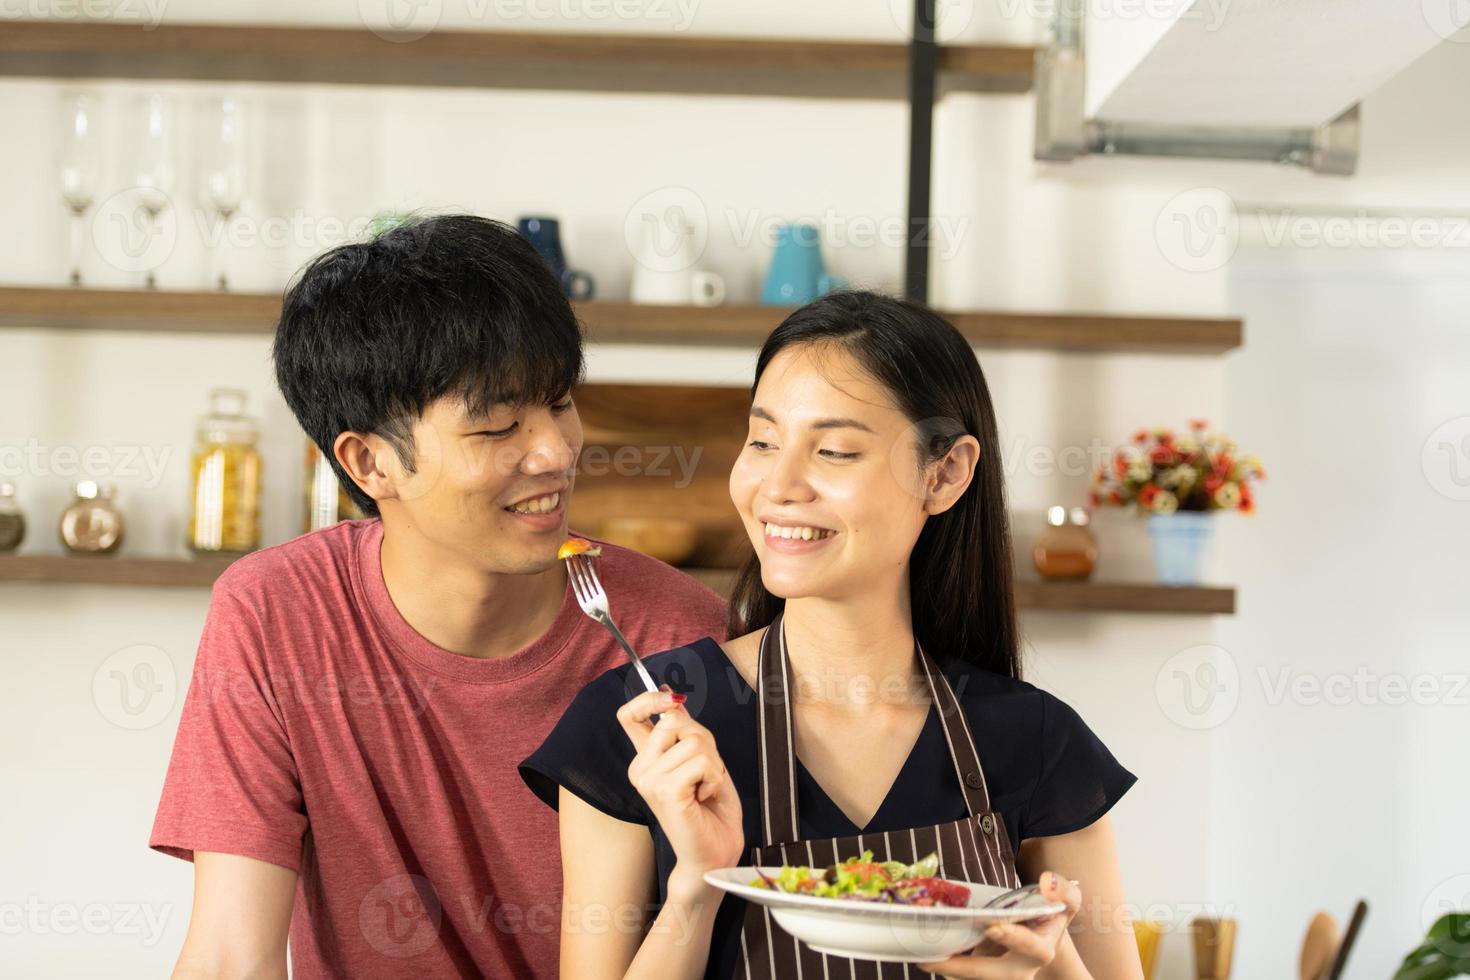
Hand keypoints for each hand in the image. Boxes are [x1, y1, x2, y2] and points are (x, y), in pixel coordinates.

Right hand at [617, 687, 744, 899]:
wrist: (715, 853)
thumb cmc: (710, 811)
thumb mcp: (701, 758)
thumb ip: (685, 730)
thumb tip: (673, 697)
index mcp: (645, 760)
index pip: (628, 715)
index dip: (648, 698)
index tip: (673, 700)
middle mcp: (640, 769)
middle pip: (674, 720)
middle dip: (704, 740)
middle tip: (705, 771)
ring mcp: (648, 781)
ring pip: (694, 740)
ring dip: (713, 762)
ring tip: (705, 788)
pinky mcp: (664, 791)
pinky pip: (701, 761)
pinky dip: (713, 776)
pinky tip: (704, 796)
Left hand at [916, 873, 1082, 978]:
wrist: (1040, 940)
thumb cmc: (1050, 918)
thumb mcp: (1067, 902)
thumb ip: (1063, 890)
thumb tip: (1046, 882)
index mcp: (1040, 950)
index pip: (1031, 948)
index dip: (1013, 938)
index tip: (992, 927)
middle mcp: (1018, 970)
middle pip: (990, 974)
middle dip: (962, 968)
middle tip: (929, 960)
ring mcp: (997, 975)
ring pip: (969, 979)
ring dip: (945, 969)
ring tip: (918, 956)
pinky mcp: (979, 975)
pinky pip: (958, 973)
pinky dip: (940, 963)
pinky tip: (919, 951)